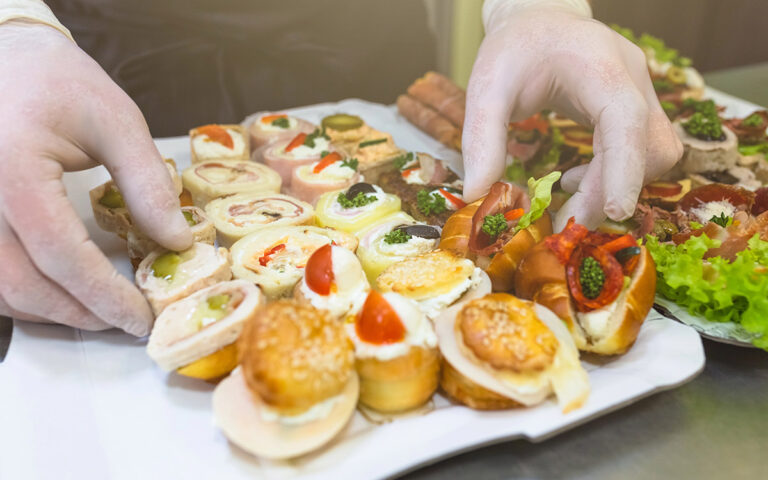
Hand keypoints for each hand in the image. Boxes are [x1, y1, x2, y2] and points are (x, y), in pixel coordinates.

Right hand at [0, 21, 191, 335]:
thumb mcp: (116, 121)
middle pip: (22, 282)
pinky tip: (66, 295)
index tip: (140, 316)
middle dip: (80, 314)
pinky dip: (27, 295)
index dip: (103, 294)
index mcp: (13, 169)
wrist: (9, 60)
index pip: (59, 253)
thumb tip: (176, 242)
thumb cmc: (59, 82)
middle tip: (129, 322)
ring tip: (104, 311)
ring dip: (51, 311)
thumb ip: (146, 183)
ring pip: (0, 287)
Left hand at [462, 3, 681, 229]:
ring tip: (570, 189)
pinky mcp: (640, 107)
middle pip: (650, 145)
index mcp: (599, 66)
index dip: (624, 169)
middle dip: (615, 189)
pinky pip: (645, 150)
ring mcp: (642, 92)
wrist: (539, 18)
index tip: (612, 212)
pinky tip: (579, 177)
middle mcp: (633, 78)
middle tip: (569, 220)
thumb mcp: (486, 87)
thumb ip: (482, 138)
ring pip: (657, 152)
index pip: (626, 120)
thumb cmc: (514, 48)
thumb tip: (478, 194)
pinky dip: (618, 174)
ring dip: (619, 183)